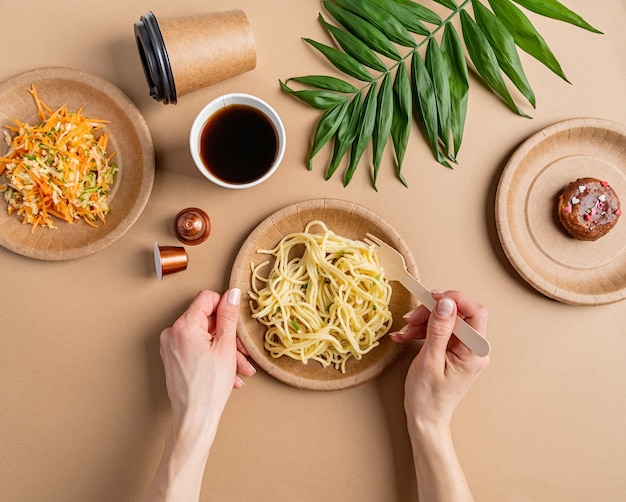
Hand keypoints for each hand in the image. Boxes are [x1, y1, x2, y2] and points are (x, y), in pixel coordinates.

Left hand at [145, 289, 255, 501]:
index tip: (236, 321)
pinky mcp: (173, 358)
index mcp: (184, 326)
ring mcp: (171, 347)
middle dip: (228, 335)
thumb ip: (229, 317)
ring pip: (205, 337)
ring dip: (225, 350)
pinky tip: (229, 373)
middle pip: (207, 320)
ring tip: (240, 368)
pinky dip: (214, 357)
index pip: (207, 298)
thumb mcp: (226, 347)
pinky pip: (197, 349)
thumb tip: (232, 294)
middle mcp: (173, 333)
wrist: (195, 417)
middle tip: (242, 352)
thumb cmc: (209, 387)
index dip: (225, 308)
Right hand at [392, 290, 488, 501]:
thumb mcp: (430, 360)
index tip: (432, 298)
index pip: (475, 312)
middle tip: (410, 318)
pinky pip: (439, 330)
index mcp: (475, 351)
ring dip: (423, 321)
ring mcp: (463, 348)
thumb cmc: (428, 396)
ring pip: (445, 319)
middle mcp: (473, 348)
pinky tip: (405, 335)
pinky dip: (421, 329)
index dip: (454, 300)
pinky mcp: (452, 349)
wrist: (425, 417)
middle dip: (432, 311)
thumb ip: (439, 329)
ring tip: (404, 330)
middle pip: (457, 313)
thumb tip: (446, 303)